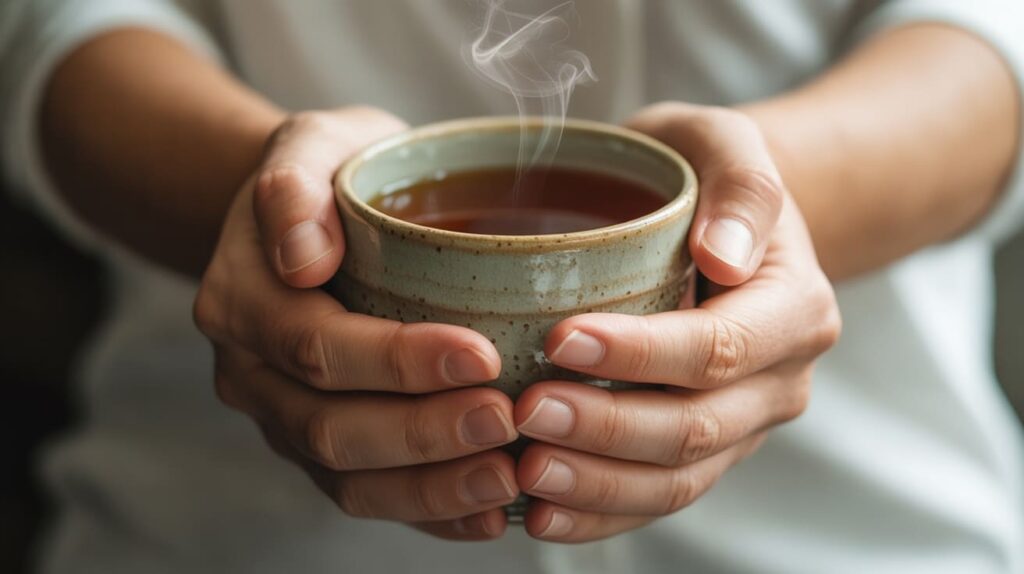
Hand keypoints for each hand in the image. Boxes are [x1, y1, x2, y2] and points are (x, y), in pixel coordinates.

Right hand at [194, 107, 519, 540]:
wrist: (312, 218)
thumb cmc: (331, 175)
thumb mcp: (311, 145)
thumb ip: (293, 185)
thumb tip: (303, 256)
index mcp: (243, 302)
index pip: (317, 346)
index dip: (396, 360)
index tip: (481, 352)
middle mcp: (255, 373)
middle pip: (332, 427)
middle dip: (423, 433)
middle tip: (505, 421)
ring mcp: (286, 419)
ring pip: (348, 478)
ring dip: (431, 488)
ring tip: (507, 477)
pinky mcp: (323, 448)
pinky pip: (369, 495)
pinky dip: (429, 511)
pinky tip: (489, 513)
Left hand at [513, 103, 840, 541]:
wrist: (721, 225)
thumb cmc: (708, 175)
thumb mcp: (729, 144)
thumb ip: (743, 187)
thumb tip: (725, 256)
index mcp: (794, 309)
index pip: (718, 347)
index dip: (640, 353)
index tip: (560, 339)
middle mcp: (779, 380)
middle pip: (694, 426)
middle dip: (606, 427)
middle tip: (526, 412)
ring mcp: (743, 424)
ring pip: (676, 479)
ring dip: (597, 485)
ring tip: (524, 471)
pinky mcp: (704, 451)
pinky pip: (658, 496)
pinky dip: (601, 513)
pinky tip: (542, 512)